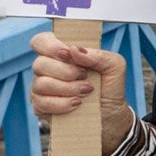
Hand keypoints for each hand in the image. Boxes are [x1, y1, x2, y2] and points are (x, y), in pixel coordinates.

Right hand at [29, 32, 132, 153]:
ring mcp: (41, 88)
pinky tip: (76, 104)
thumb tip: (75, 50)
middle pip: (39, 64)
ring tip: (86, 92)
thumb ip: (99, 54)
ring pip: (40, 84)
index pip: (41, 41)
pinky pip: (41, 103)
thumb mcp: (115, 66)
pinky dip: (61, 104)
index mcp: (62, 54)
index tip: (68, 54)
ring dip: (67, 88)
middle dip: (66, 72)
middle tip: (84, 77)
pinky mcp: (41, 106)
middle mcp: (48, 69)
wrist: (111, 115)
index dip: (50, 46)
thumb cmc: (110, 86)